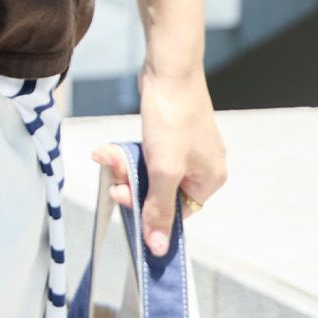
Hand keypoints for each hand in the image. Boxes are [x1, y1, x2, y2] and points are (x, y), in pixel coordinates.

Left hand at [90, 63, 225, 257]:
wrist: (168, 69)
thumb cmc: (173, 117)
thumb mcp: (164, 170)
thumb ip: (159, 210)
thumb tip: (159, 248)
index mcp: (210, 179)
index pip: (177, 213)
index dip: (148, 210)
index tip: (124, 198)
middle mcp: (202, 165)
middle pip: (161, 192)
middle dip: (132, 183)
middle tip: (113, 174)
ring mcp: (186, 147)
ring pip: (149, 171)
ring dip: (125, 166)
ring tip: (107, 155)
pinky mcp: (170, 132)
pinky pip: (146, 153)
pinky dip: (128, 152)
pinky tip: (110, 149)